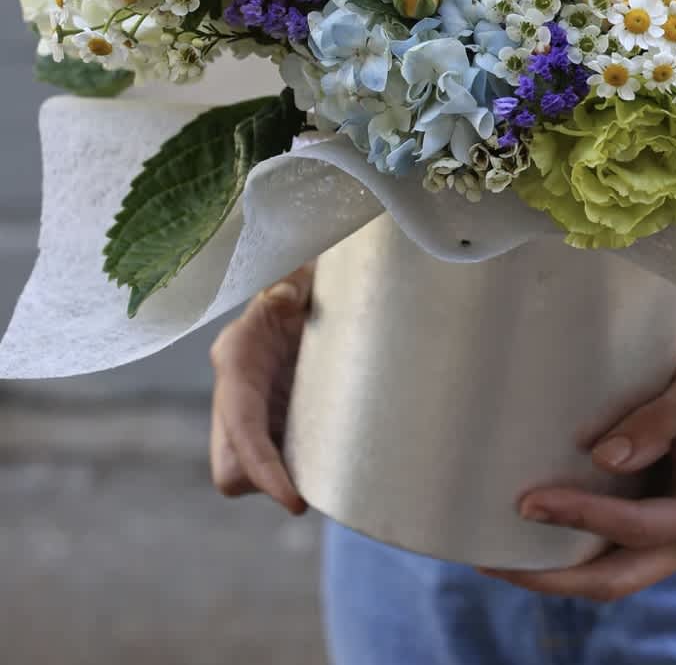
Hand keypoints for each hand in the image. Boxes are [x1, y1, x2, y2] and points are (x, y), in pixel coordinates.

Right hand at [208, 262, 315, 514]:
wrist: (300, 291)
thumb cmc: (298, 283)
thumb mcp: (293, 278)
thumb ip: (288, 284)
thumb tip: (287, 296)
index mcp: (237, 359)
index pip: (241, 427)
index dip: (263, 468)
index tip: (295, 503)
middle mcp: (235, 395)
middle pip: (230, 469)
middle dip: (266, 484)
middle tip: (320, 481)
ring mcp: (250, 414)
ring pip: (252, 473)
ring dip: (291, 477)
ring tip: (338, 464)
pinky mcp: (270, 423)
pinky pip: (277, 462)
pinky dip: (302, 469)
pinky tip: (339, 455)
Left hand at [480, 350, 675, 601]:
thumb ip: (656, 421)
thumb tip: (602, 458)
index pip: (641, 528)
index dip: (586, 518)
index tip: (532, 501)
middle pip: (616, 578)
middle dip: (554, 575)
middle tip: (494, 558)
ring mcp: (664, 547)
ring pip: (603, 579)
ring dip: (550, 576)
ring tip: (493, 559)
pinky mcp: (641, 538)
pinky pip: (599, 560)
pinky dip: (562, 559)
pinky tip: (519, 546)